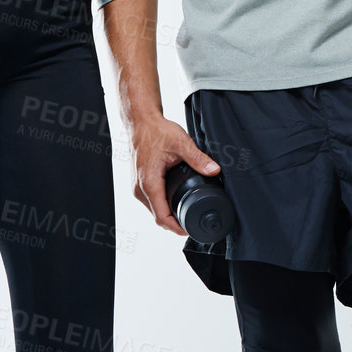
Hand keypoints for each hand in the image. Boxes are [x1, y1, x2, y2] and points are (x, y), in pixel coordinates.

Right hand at [130, 111, 219, 234]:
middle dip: (175, 224)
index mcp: (149, 183)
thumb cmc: (156, 131)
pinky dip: (162, 206)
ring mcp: (137, 187)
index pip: (162, 217)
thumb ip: (198, 158)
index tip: (190, 230)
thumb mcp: (181, 143)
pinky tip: (175, 203)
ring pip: (153, 210)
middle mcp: (139, 189)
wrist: (140, 122)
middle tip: (194, 222)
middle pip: (157, 217)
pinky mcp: (138, 183)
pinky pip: (150, 201)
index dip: (177, 228)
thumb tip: (214, 170)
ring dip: (168, 215)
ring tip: (187, 214)